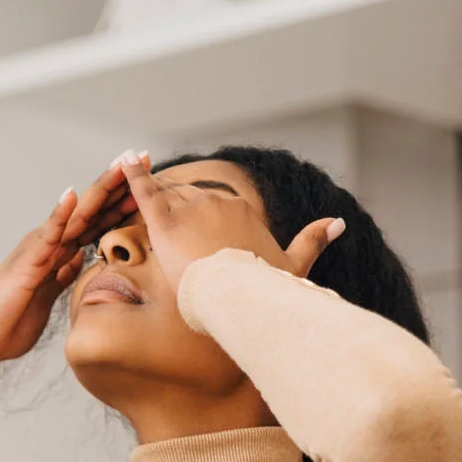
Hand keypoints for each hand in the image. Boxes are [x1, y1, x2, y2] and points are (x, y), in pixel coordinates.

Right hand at [0, 154, 144, 362]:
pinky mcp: (29, 262)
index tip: (150, 182)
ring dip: (99, 189)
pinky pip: (47, 235)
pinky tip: (71, 195)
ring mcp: (41, 248)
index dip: (123, 200)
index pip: (97, 220)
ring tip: (119, 166)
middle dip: (119, 183)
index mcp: (61, 250)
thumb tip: (82, 258)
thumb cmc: (13, 315)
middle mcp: (52, 242)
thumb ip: (65, 272)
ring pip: (76, 214)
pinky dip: (60, 214)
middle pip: (92, 208)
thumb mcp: (50, 292)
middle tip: (145, 156)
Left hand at [118, 155, 344, 287]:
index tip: (196, 243)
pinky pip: (145, 193)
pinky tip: (122, 161)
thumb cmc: (266, 288)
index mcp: (241, 210)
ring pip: (167, 201)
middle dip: (177, 219)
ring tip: (143, 215)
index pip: (214, 209)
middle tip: (163, 237)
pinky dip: (133, 176)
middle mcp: (217, 202)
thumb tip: (339, 222)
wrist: (242, 299)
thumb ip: (314, 241)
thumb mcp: (294, 265)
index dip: (202, 225)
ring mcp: (191, 210)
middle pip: (189, 203)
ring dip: (152, 205)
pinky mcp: (165, 222)